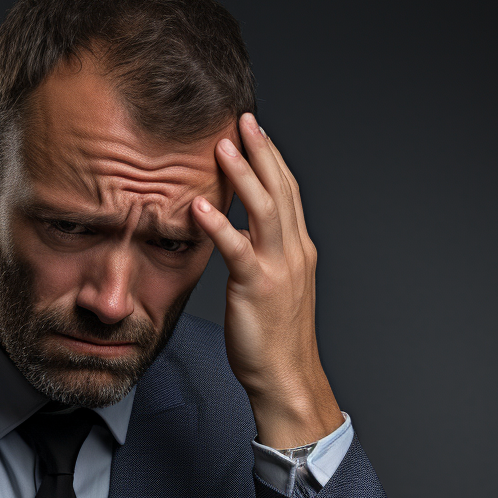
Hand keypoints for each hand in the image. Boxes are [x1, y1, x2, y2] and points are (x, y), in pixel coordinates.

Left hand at [190, 112, 342, 449]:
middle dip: (261, 151)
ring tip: (222, 145)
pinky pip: (237, 250)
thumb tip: (241, 234)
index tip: (254, 131)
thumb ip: (261, 256)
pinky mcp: (258, 288)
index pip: (286, 193)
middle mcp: (293, 252)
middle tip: (242, 119)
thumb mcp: (273, 288)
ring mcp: (278, 268)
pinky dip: (219, 225)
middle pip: (279, 189)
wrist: (287, 379)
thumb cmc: (275, 340)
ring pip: (263, 210)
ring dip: (243, 174)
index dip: (271, 159)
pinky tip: (200, 206)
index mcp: (297, 250)